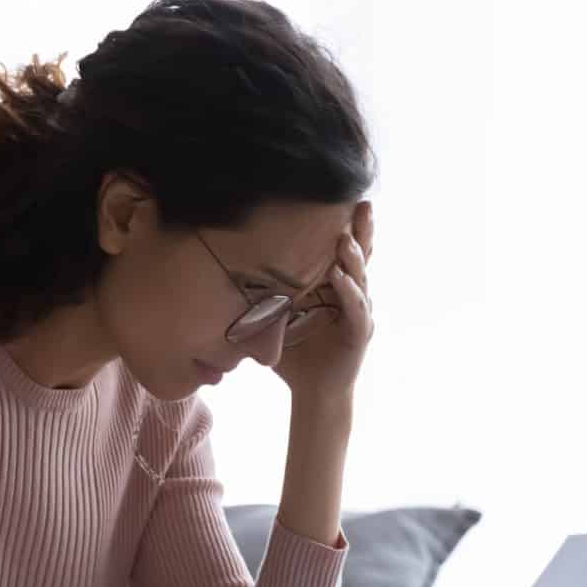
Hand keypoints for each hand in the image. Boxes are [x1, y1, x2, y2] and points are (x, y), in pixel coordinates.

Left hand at [271, 200, 374, 402]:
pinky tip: (339, 277)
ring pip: (360, 277)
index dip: (342, 222)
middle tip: (359, 201)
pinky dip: (348, 292)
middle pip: (359, 253)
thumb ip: (265, 292)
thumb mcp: (276, 314)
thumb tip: (225, 267)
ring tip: (343, 238)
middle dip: (360, 228)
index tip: (337, 194)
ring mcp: (359, 311)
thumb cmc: (296, 353)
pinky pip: (356, 308)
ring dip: (353, 256)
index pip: (340, 247)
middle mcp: (352, 292)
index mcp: (334, 285)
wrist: (313, 392)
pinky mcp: (360, 332)